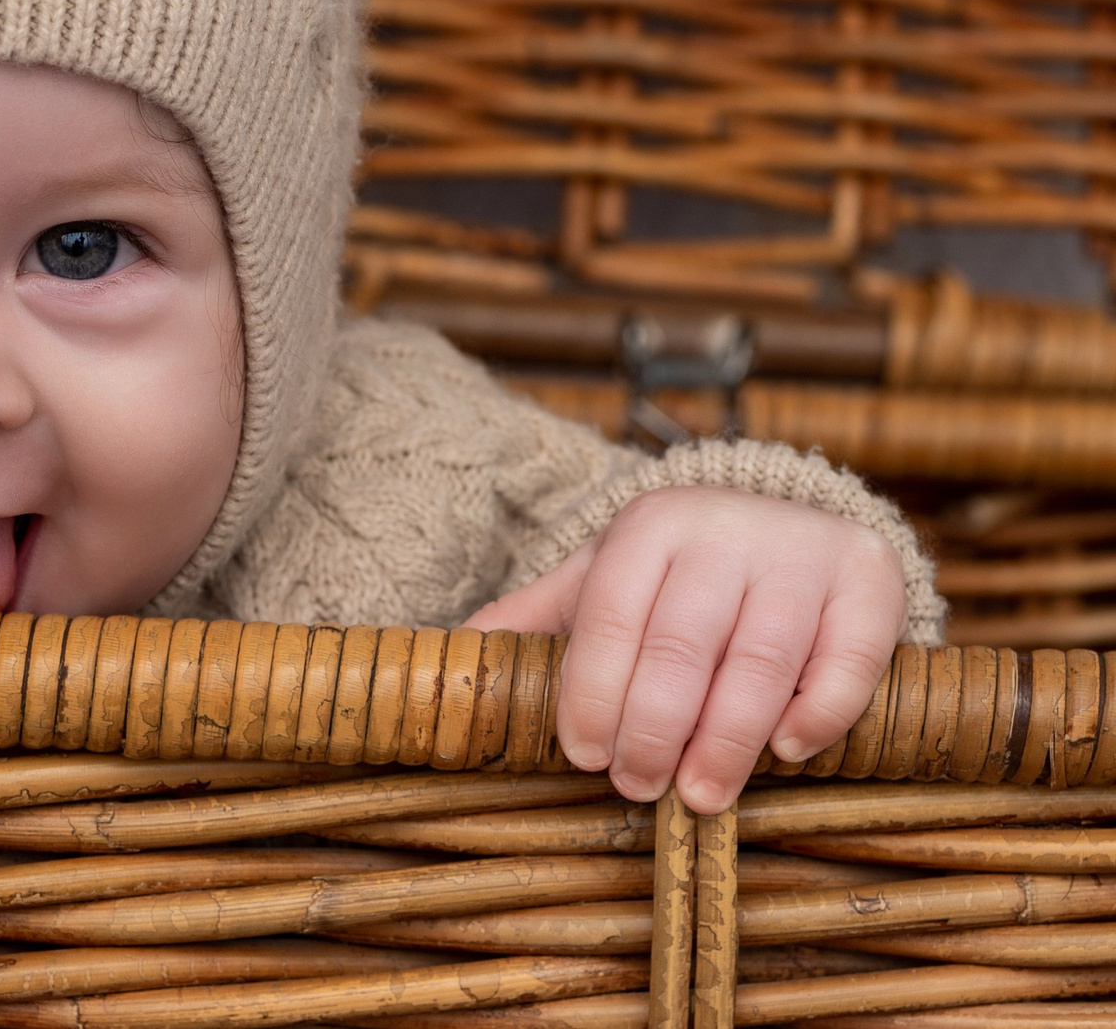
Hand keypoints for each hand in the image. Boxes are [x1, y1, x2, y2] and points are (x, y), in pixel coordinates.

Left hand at [465, 486, 904, 812]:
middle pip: (682, 645)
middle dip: (654, 727)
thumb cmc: (680, 572)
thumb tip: (448, 656)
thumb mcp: (605, 576)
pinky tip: (784, 750)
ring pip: (759, 659)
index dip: (594, 692)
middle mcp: (726, 530)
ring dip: (726, 739)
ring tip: (701, 796)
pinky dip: (816, 710)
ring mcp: (801, 553)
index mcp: (650, 525)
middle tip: (638, 786)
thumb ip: (536, 615)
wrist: (789, 520)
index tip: (584, 755)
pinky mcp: (869, 580)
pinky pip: (847, 658)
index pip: (612, 616)